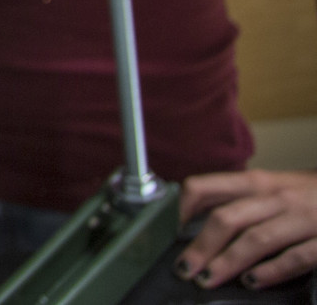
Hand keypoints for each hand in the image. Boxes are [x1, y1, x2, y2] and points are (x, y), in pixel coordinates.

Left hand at [177, 169, 316, 288]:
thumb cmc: (308, 195)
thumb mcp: (271, 188)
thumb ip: (236, 200)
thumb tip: (192, 217)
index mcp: (255, 183)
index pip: (205, 187)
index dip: (180, 209)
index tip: (165, 233)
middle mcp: (275, 197)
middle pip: (227, 219)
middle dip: (201, 246)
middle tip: (184, 269)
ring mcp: (301, 218)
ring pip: (256, 238)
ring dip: (228, 262)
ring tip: (208, 280)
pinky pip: (296, 256)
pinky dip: (272, 270)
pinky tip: (253, 282)